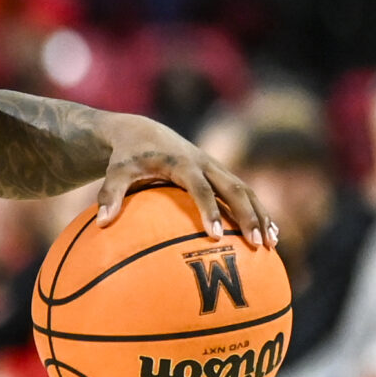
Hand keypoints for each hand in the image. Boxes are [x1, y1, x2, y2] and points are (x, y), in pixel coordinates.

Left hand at [95, 119, 273, 247]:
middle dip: (248, 216)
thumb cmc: (126, 156)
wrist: (142, 132)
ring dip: (261, 215)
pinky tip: (269, 235)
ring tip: (272, 244)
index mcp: (181, 163)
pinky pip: (243, 193)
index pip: (199, 188)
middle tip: (258, 244)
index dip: (208, 210)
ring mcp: (215, 168)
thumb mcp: (116, 171)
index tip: (214, 235)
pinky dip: (257, 211)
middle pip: (234, 189)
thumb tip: (102, 223)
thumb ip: (109, 194)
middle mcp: (205, 164)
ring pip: (246, 191)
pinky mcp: (219, 174)